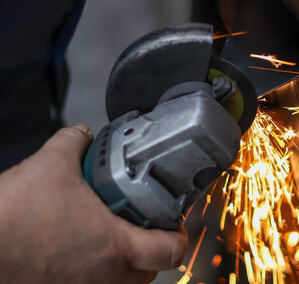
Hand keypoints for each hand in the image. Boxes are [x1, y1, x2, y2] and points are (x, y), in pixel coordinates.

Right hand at [0, 124, 187, 283]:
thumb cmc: (16, 215)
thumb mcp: (51, 164)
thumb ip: (74, 143)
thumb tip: (83, 135)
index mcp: (116, 246)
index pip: (171, 251)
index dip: (178, 235)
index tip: (172, 221)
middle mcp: (105, 277)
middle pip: (150, 271)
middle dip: (152, 248)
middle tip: (143, 223)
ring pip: (122, 282)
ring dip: (125, 261)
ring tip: (110, 233)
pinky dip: (96, 270)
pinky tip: (78, 247)